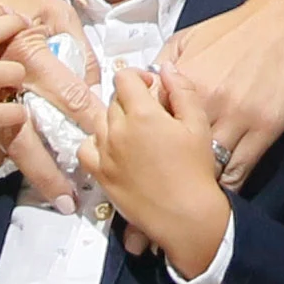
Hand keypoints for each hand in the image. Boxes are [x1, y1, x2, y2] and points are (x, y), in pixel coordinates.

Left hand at [82, 58, 233, 283]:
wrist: (186, 215)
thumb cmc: (196, 170)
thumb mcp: (198, 123)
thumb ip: (182, 90)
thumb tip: (166, 68)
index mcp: (143, 114)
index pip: (124, 78)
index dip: (138, 77)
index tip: (150, 86)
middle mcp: (118, 130)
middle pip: (113, 99)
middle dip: (129, 100)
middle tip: (149, 113)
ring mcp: (105, 153)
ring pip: (99, 120)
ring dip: (114, 119)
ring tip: (134, 131)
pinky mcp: (100, 174)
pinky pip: (85, 148)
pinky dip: (95, 142)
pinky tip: (113, 147)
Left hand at [142, 0, 283, 192]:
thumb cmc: (239, 28)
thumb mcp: (188, 37)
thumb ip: (162, 64)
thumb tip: (145, 90)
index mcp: (183, 79)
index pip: (150, 121)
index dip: (148, 137)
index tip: (152, 145)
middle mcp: (206, 102)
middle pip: (175, 150)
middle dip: (170, 162)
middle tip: (171, 169)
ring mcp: (237, 118)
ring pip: (206, 167)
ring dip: (198, 177)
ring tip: (195, 181)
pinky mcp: (265, 130)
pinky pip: (238, 172)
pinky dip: (227, 182)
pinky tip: (221, 182)